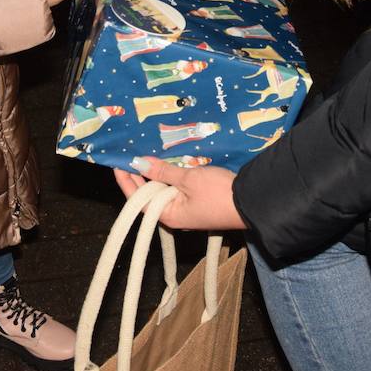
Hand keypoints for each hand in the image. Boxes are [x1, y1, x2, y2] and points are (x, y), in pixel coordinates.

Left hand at [113, 158, 246, 230]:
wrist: (252, 202)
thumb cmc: (218, 193)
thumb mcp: (188, 178)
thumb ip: (163, 171)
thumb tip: (139, 163)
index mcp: (167, 215)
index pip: (137, 199)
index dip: (127, 181)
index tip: (118, 163)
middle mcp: (173, 215)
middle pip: (149, 195)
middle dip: (139, 175)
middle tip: (130, 155)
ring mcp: (185, 210)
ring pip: (162, 191)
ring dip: (155, 174)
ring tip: (145, 155)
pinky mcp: (196, 203)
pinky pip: (176, 189)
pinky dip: (169, 176)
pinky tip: (167, 162)